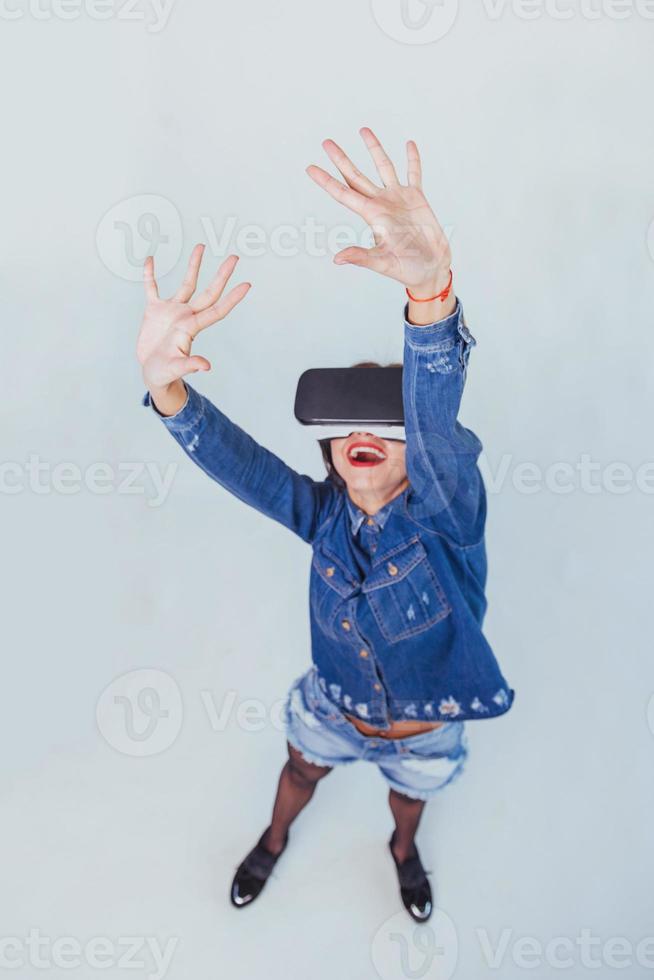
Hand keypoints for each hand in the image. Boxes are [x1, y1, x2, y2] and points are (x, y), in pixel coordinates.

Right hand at [136, 245, 249, 409]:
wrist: (151, 372)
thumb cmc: (165, 373)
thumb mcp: (176, 369)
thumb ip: (189, 365)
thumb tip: (206, 366)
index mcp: (192, 327)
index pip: (217, 309)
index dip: (232, 298)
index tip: (247, 285)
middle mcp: (186, 315)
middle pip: (208, 291)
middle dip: (222, 275)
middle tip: (234, 257)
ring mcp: (171, 311)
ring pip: (186, 284)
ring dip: (194, 266)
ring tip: (201, 247)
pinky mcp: (154, 310)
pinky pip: (152, 288)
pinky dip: (150, 275)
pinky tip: (150, 260)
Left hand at [306, 128, 450, 298]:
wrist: (431, 269)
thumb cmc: (407, 270)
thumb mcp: (383, 263)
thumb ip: (362, 257)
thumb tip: (337, 258)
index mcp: (371, 216)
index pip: (343, 193)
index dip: (326, 181)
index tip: (309, 168)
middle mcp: (381, 204)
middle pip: (356, 176)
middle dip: (341, 159)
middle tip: (326, 142)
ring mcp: (399, 199)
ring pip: (383, 167)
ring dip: (374, 148)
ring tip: (363, 129)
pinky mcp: (417, 198)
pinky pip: (414, 173)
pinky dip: (412, 159)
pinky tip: (409, 144)